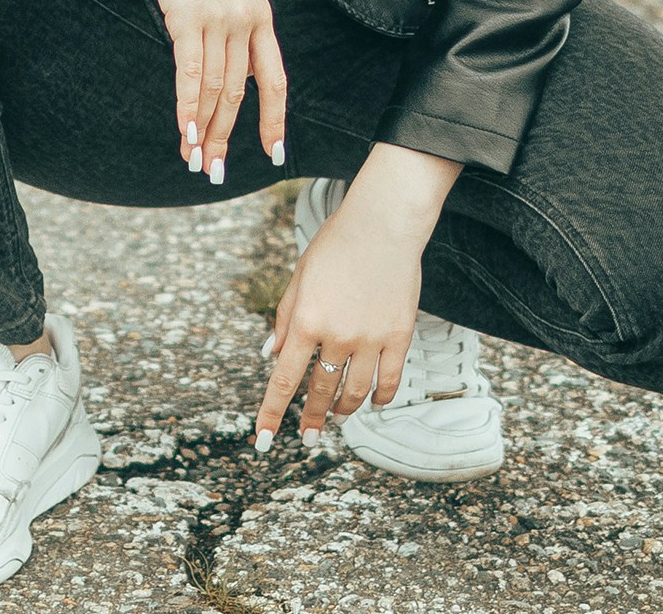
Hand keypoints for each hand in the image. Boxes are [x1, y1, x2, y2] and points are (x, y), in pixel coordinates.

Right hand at [128, 0, 284, 183]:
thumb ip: (235, 22)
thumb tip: (228, 61)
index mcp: (262, 16)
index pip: (275, 79)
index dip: (274, 118)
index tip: (273, 152)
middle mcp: (246, 22)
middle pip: (239, 93)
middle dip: (225, 136)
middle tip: (213, 170)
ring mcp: (219, 19)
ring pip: (215, 89)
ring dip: (203, 129)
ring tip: (193, 159)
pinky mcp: (187, 16)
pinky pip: (190, 71)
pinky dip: (187, 105)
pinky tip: (183, 129)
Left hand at [255, 145, 459, 447]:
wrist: (384, 224)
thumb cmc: (336, 245)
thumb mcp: (299, 278)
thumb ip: (285, 319)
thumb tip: (271, 355)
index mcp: (306, 321)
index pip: (283, 379)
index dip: (272, 412)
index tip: (263, 437)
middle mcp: (337, 335)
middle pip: (320, 391)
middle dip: (311, 418)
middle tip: (309, 434)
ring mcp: (370, 338)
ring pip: (356, 391)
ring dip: (344, 409)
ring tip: (338, 414)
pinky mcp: (399, 335)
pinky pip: (390, 379)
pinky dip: (381, 397)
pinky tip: (375, 402)